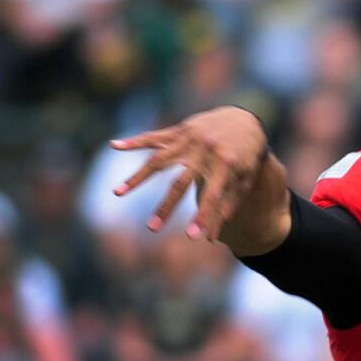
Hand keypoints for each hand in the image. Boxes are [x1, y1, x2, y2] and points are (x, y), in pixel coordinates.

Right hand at [110, 107, 266, 241]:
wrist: (245, 121)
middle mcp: (205, 151)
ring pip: (159, 160)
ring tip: (118, 194)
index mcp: (226, 165)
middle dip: (166, 207)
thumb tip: (211, 239)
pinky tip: (114, 146)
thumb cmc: (246, 159)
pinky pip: (153, 137)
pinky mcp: (179, 131)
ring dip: (137, 177)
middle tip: (152, 229)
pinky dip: (134, 141)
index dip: (203, 217)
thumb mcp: (245, 181)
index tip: (193, 238)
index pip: (213, 197)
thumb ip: (228, 207)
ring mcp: (190, 139)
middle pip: (180, 183)